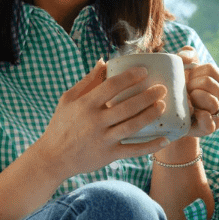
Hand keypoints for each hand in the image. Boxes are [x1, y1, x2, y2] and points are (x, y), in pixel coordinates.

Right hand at [30, 60, 170, 180]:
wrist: (53, 158)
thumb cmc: (60, 125)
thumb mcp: (68, 99)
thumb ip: (87, 81)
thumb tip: (103, 62)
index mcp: (86, 104)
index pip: (112, 86)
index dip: (131, 77)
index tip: (144, 71)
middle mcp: (95, 121)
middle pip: (127, 105)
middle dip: (148, 95)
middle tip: (162, 88)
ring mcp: (103, 139)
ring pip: (133, 126)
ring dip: (150, 115)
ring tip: (163, 105)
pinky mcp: (109, 155)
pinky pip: (133, 150)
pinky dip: (151, 146)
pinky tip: (165, 139)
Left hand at [177, 46, 218, 137]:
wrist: (171, 115)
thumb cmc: (178, 89)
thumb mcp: (181, 68)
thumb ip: (187, 55)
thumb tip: (187, 58)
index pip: (211, 70)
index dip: (194, 72)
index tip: (187, 79)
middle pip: (210, 83)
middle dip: (192, 85)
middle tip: (185, 92)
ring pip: (213, 101)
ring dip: (194, 99)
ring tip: (187, 101)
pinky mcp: (210, 128)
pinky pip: (209, 121)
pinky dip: (200, 115)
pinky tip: (192, 112)